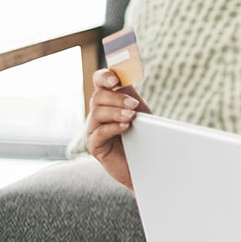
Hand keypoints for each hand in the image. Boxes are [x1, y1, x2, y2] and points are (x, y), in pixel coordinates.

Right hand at [86, 69, 151, 189]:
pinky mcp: (94, 145)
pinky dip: (112, 127)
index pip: (99, 81)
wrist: (146, 166)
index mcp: (108, 101)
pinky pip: (98, 133)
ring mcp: (94, 129)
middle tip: (134, 105)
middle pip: (98, 97)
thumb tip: (125, 75)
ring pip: (97, 113)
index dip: (104, 77)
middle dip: (117, 99)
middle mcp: (98, 113)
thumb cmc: (143, 138)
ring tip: (131, 117)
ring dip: (116, 112)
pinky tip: (125, 127)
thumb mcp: (139, 113)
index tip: (115, 80)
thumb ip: (130, 95)